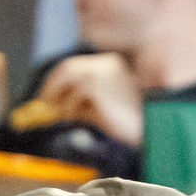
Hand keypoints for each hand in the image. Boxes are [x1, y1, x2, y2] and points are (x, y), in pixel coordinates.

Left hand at [31, 52, 145, 147]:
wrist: (152, 130)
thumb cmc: (135, 124)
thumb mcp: (108, 108)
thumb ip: (86, 102)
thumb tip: (59, 107)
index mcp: (113, 65)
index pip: (76, 66)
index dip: (58, 80)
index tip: (47, 96)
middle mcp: (106, 64)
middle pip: (67, 68)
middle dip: (51, 87)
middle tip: (43, 105)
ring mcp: (101, 73)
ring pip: (68, 81)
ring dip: (64, 102)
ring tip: (66, 118)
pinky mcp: (96, 86)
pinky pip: (73, 99)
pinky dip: (71, 111)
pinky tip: (80, 121)